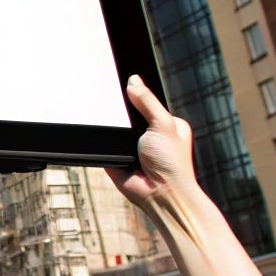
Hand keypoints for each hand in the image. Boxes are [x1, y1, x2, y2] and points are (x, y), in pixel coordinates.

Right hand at [105, 75, 198, 208]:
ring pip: (117, 129)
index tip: (123, 80)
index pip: (149, 101)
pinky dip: (104, 142)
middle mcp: (151, 135)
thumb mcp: (163, 124)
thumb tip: (133, 81)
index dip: (137, 93)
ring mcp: (133, 148)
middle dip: (123, 112)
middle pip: (130, 114)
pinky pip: (107, 145)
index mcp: (168, 124)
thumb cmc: (172, 164)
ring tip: (113, 127)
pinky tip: (106, 140)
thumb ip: (147, 101)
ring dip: (114, 129)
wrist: (159, 195)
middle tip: (114, 105)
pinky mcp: (118, 158)